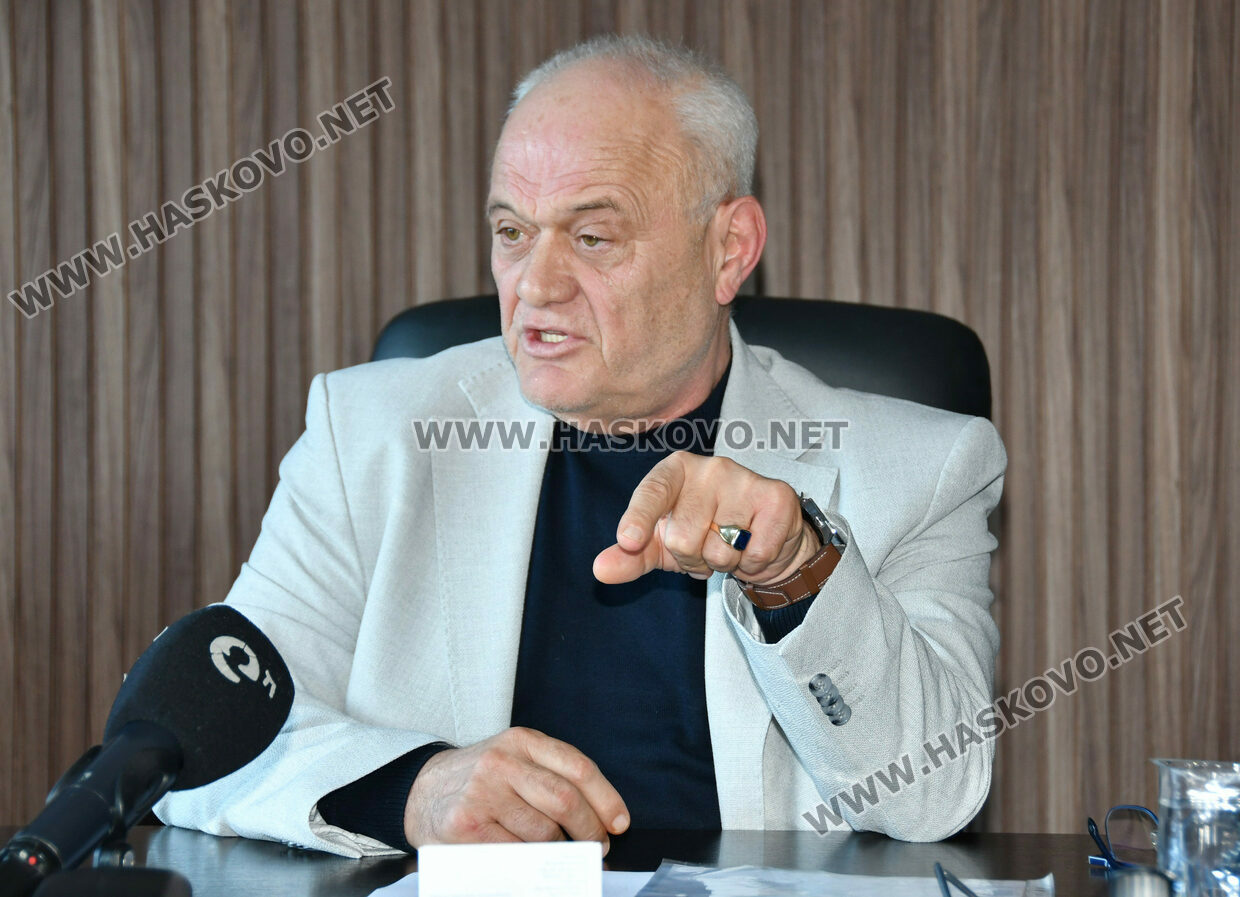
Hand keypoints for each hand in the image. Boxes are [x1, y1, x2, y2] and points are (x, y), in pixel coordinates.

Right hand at [403, 727, 629, 852]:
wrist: (421, 791)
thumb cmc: (481, 781)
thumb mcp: (515, 760)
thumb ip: (551, 778)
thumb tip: (601, 820)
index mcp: (522, 741)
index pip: (578, 768)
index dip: (606, 799)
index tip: (619, 823)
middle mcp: (502, 762)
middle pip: (565, 800)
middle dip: (590, 831)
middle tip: (597, 849)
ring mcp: (483, 793)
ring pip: (543, 833)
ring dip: (560, 853)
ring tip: (562, 857)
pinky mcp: (466, 825)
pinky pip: (515, 853)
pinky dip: (531, 864)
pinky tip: (531, 864)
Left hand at [593, 452, 820, 585]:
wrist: (762, 538)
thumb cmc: (703, 534)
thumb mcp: (661, 546)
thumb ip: (631, 556)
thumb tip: (600, 569)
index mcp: (674, 471)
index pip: (652, 492)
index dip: (638, 518)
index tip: (628, 539)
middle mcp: (709, 467)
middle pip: (684, 537)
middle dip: (693, 560)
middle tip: (705, 548)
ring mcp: (744, 479)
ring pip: (721, 550)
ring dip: (724, 564)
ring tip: (730, 546)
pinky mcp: (776, 497)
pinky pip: (755, 553)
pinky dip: (753, 564)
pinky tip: (754, 546)